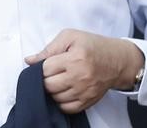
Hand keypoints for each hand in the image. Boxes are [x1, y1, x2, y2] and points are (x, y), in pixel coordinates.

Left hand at [24, 29, 144, 113]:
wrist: (117, 60)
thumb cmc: (92, 45)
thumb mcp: (70, 37)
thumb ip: (48, 49)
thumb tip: (29, 61)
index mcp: (75, 59)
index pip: (45, 69)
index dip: (40, 66)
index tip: (44, 63)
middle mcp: (80, 77)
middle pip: (49, 85)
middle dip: (44, 79)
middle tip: (49, 73)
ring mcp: (85, 91)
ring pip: (56, 98)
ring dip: (52, 90)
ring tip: (56, 80)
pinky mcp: (89, 101)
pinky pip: (68, 108)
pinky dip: (60, 102)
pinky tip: (62, 91)